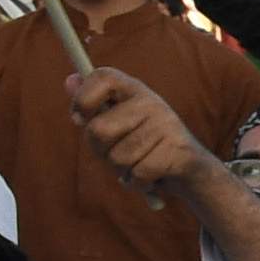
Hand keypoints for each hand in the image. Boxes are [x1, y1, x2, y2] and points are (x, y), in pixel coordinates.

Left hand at [67, 67, 208, 197]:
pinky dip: (139, 182)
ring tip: (138, 163)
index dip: (83, 99)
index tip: (79, 119)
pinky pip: (138, 173)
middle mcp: (151, 102)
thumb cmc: (143, 144)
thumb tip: (69, 81)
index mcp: (134, 90)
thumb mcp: (118, 120)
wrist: (190, 169)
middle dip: (100, 150)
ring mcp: (166, 125)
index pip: (102, 78)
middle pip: (98, 129)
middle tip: (117, 151)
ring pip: (118, 158)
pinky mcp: (178, 151)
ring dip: (122, 170)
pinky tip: (151, 176)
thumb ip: (93, 104)